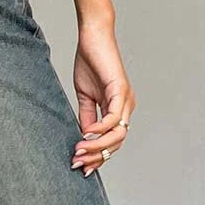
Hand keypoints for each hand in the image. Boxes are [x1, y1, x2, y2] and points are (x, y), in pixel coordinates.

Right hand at [71, 16, 134, 175]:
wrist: (92, 37)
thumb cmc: (89, 63)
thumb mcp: (85, 96)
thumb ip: (87, 117)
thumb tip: (84, 138)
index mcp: (118, 110)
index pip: (112, 142)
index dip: (98, 157)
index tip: (81, 166)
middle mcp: (126, 107)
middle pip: (116, 143)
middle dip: (96, 156)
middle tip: (77, 162)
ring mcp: (126, 100)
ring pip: (117, 135)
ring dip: (97, 146)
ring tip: (79, 150)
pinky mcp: (120, 90)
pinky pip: (113, 117)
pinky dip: (100, 129)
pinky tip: (87, 133)